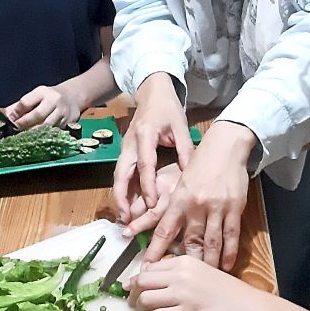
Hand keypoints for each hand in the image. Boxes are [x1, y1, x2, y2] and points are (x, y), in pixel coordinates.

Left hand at [4, 83, 83, 128]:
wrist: (72, 97)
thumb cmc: (48, 98)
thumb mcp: (34, 96)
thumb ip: (19, 106)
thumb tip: (7, 117)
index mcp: (42, 92)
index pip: (26, 102)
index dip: (16, 112)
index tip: (10, 120)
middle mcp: (54, 100)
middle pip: (38, 115)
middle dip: (25, 124)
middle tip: (16, 130)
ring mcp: (62, 112)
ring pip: (47, 126)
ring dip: (34, 132)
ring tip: (26, 136)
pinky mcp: (68, 122)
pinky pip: (54, 132)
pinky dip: (44, 136)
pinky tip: (38, 138)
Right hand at [112, 73, 193, 222]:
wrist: (152, 92)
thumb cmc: (168, 109)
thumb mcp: (181, 126)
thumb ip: (186, 150)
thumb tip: (192, 176)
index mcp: (145, 134)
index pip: (145, 164)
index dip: (148, 186)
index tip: (152, 204)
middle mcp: (130, 143)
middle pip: (121, 173)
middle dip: (122, 197)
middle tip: (126, 218)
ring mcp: (125, 147)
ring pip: (117, 175)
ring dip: (119, 196)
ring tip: (124, 217)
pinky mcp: (125, 151)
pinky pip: (121, 173)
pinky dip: (122, 189)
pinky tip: (127, 204)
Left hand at [126, 121, 255, 270]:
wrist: (225, 146)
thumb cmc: (200, 164)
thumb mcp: (180, 181)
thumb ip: (174, 205)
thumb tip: (163, 228)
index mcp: (178, 199)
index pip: (163, 230)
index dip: (154, 252)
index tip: (147, 269)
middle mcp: (195, 205)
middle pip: (189, 242)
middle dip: (183, 264)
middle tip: (177, 284)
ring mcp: (216, 207)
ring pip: (211, 243)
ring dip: (208, 263)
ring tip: (204, 279)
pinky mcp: (235, 208)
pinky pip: (231, 236)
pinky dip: (228, 253)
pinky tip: (225, 266)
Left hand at [130, 255, 266, 310]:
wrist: (249, 309)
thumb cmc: (228, 292)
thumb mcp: (202, 272)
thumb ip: (179, 273)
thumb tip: (151, 279)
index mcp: (184, 262)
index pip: (148, 267)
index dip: (137, 280)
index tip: (135, 288)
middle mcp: (180, 275)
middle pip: (141, 281)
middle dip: (133, 293)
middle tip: (134, 303)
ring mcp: (182, 295)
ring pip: (144, 299)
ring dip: (142, 309)